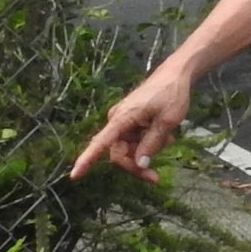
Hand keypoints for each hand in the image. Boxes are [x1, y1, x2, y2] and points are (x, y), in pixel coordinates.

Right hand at [70, 67, 194, 183]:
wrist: (175, 74)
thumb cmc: (171, 94)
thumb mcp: (166, 122)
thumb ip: (151, 144)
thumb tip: (139, 165)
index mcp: (122, 118)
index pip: (100, 143)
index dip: (87, 159)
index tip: (75, 175)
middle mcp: (118, 120)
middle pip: (119, 153)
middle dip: (135, 165)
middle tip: (155, 177)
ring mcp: (124, 121)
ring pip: (129, 150)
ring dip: (146, 151)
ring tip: (168, 138)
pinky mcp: (131, 122)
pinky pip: (135, 141)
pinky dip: (148, 143)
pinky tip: (165, 135)